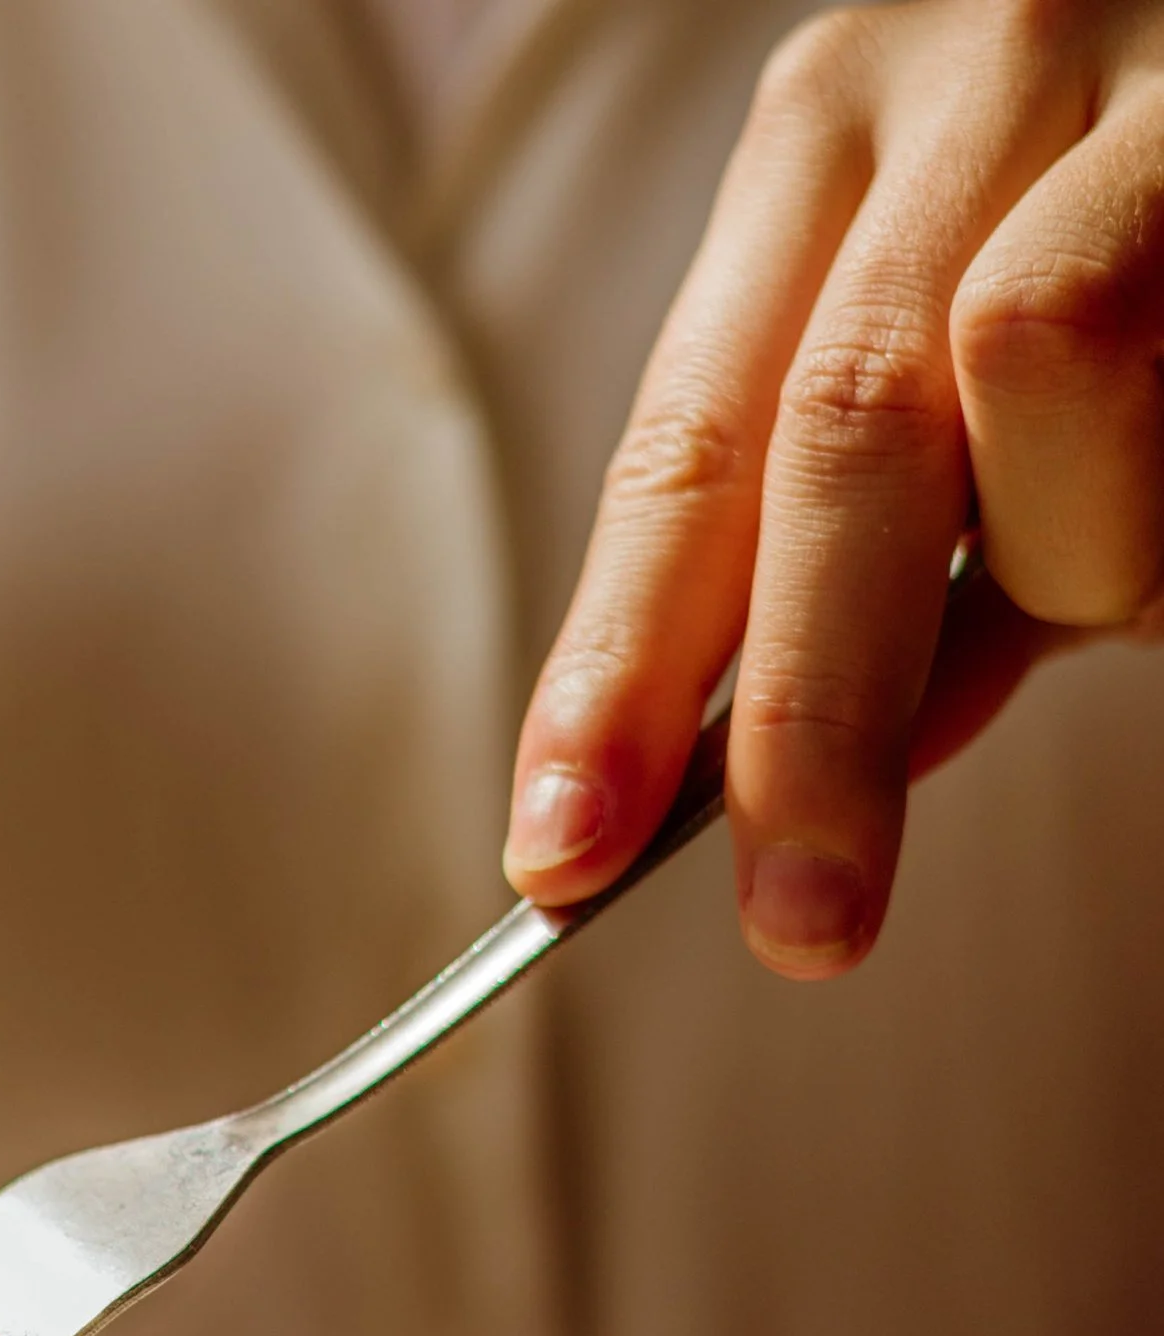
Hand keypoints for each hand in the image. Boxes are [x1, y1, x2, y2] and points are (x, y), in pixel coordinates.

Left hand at [506, 0, 1163, 975]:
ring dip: (1084, 549)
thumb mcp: (969, 387)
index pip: (682, 451)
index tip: (562, 857)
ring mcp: (1133, 77)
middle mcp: (960, 76)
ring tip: (1133, 571)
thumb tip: (816, 782)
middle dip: (808, 713)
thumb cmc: (1137, 243)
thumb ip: (889, 571)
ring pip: (1045, 358)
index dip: (617, 672)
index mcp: (827, 141)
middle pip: (833, 433)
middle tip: (804, 917)